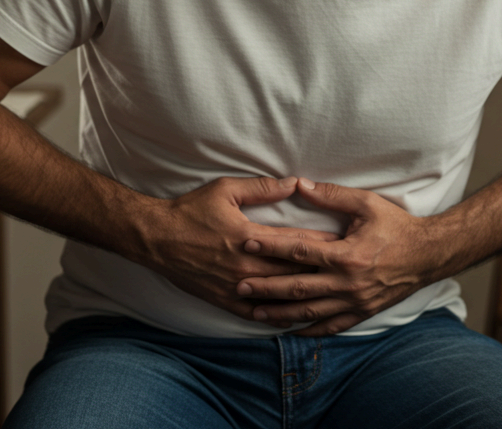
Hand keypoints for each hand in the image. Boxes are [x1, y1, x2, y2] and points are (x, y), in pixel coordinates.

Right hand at [143, 176, 340, 321]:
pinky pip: (255, 313)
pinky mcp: (223, 300)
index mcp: (250, 238)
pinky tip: (292, 318)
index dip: (323, 245)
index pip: (295, 244)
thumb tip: (294, 183)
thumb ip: (262, 188)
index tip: (344, 244)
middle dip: (320, 272)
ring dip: (302, 296)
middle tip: (345, 272)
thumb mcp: (226, 190)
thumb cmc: (190, 211)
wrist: (156, 239)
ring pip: (277, 296)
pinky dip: (275, 317)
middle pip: (292, 273)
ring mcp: (234, 287)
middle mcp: (245, 266)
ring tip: (328, 296)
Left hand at [234, 178, 440, 335]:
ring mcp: (354, 303)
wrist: (428, 255)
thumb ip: (331, 194)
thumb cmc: (397, 226)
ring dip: (279, 313)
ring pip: (309, 312)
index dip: (271, 246)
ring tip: (254, 311)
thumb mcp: (367, 204)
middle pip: (297, 287)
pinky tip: (287, 330)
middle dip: (266, 287)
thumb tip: (298, 184)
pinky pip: (329, 327)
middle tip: (238, 285)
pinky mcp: (361, 314)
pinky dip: (306, 330)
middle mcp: (348, 283)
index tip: (245, 242)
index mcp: (347, 255)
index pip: (300, 250)